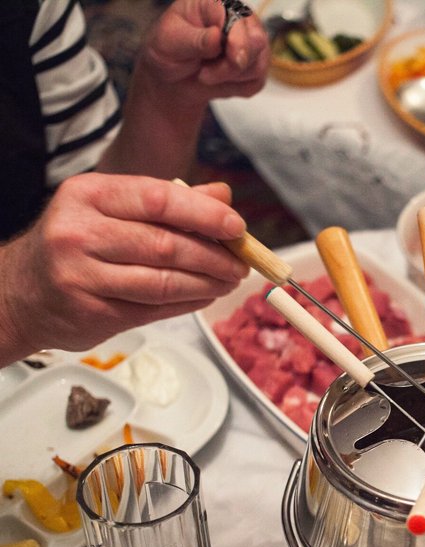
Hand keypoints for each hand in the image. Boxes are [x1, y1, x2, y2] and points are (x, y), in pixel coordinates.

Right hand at [0, 174, 248, 364]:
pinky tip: (205, 295)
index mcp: (88, 196)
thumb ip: (168, 201)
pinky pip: (155, 308)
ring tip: (228, 281)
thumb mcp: (111, 209)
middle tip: (241, 262)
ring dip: (207, 283)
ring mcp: (82, 275)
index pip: (159, 199)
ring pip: (164, 281)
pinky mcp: (92, 312)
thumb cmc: (75, 244)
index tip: (236, 227)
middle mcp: (80, 232)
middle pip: (166, 244)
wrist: (20, 293)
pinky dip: (188, 302)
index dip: (205, 214)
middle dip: (214, 256)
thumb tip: (223, 195)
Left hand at [136, 0, 268, 103]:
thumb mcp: (170, 41)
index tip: (232, 58)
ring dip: (229, 78)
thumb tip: (217, 36)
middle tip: (204, 74)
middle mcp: (240, 19)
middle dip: (231, 66)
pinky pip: (256, 81)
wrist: (173, 75)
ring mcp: (251, 42)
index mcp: (217, 4)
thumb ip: (194, 39)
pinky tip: (219, 79)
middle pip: (256, 42)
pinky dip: (236, 87)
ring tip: (206, 74)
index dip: (238, 40)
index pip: (239, 19)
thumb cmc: (169, 50)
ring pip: (257, 65)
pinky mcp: (255, 65)